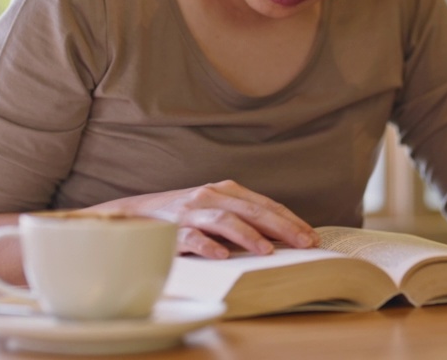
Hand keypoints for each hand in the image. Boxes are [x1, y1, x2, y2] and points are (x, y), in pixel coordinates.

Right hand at [93, 180, 318, 258]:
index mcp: (225, 190)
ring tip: (267, 251)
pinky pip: (191, 238)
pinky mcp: (171, 230)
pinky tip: (221, 256)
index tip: (311, 236)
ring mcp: (190, 212)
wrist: (134, 215)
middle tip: (304, 244)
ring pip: (224, 220)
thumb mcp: (215, 210)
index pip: (265, 204)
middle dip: (281, 227)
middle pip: (251, 210)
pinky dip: (207, 246)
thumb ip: (242, 219)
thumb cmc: (184, 216)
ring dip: (247, 235)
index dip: (290, 220)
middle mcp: (210, 196)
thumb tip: (281, 238)